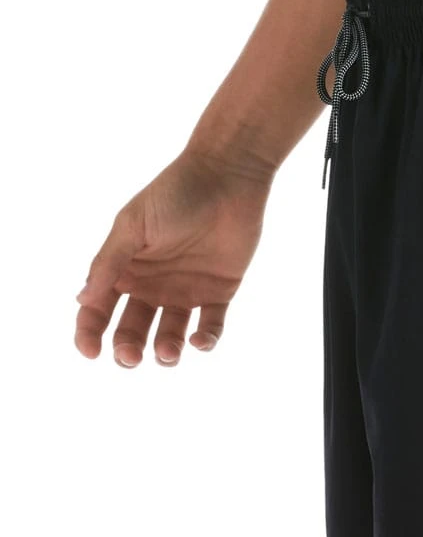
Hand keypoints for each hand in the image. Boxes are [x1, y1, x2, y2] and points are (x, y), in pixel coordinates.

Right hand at [74, 149, 272, 366]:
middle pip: (133, 328)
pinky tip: (199, 342)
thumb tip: (82, 299)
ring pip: (170, 334)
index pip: (99, 309)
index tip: (90, 351)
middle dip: (127, 348)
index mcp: (124, 269)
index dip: (89, 332)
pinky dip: (206, 340)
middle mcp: (151, 285)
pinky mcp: (218, 293)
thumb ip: (110, 262)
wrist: (227, 179)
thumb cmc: (174, 195)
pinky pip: (211, 326)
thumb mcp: (133, 226)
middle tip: (130, 357)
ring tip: (167, 353)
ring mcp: (185, 291)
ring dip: (166, 350)